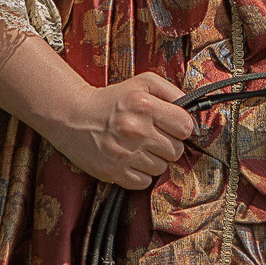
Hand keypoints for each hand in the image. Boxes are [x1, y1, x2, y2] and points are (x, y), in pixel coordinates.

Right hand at [37, 73, 195, 188]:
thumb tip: (192, 109)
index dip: (181, 126)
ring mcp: (124, 154)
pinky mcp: (113, 172)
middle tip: (153, 136)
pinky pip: (144, 182)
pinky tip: (131, 159)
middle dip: (168, 143)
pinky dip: (141, 173)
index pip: (185, 127)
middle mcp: (135, 130)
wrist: (73, 117)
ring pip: (161, 168)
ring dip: (154, 159)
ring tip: (140, 147)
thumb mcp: (142, 82)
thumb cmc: (112, 100)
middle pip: (176, 150)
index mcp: (144, 105)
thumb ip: (171, 91)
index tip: (171, 125)